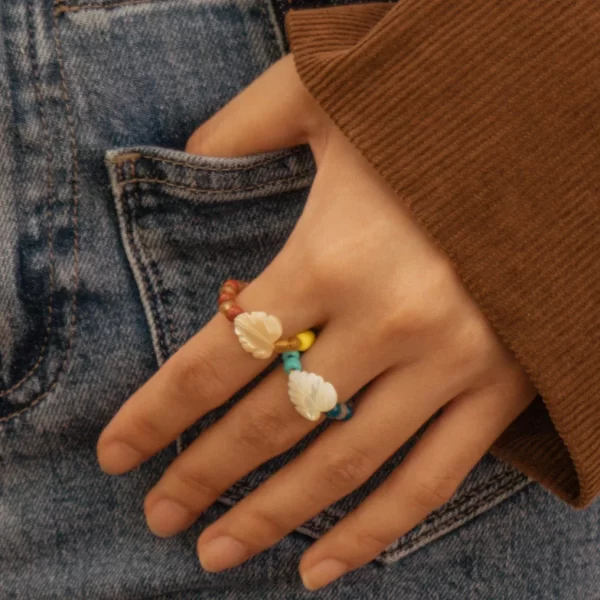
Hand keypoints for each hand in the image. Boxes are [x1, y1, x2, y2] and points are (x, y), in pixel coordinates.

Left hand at [97, 55, 535, 590]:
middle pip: (272, 422)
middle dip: (204, 475)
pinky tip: (321, 569)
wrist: (548, 136)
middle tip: (159, 515)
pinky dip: (372, 532)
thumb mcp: (332, 100)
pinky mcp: (500, 391)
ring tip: (216, 554)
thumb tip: (186, 149)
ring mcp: (451, 364)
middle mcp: (390, 321)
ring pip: (343, 467)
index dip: (158, 414)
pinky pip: (429, 483)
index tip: (115, 454)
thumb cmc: (430, 121)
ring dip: (272, 518)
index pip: (219, 357)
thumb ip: (247, 124)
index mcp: (334, 254)